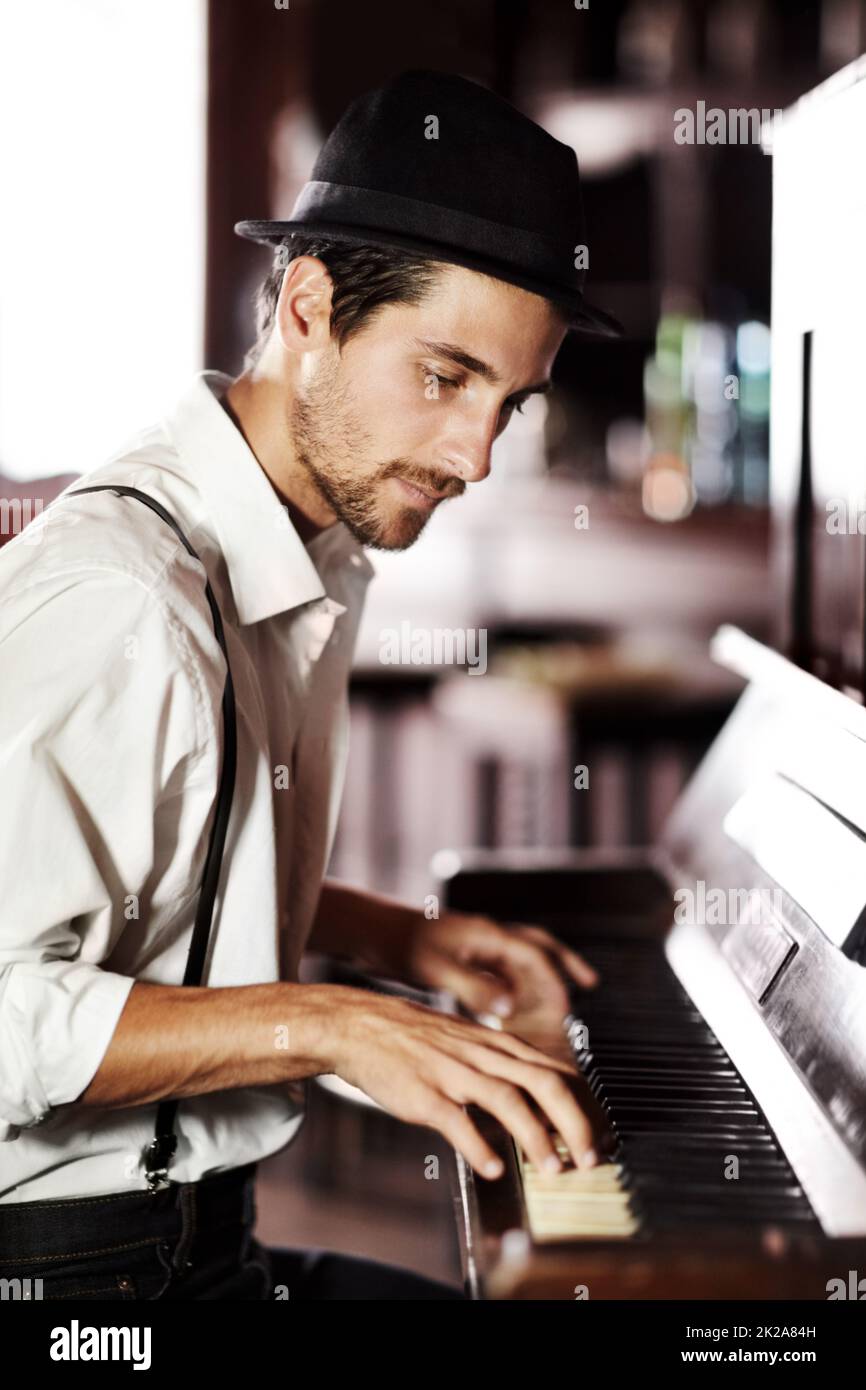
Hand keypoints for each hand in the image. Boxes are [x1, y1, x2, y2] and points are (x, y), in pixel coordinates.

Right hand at [325, 985, 600, 1178]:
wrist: (360, 1025)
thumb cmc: (415, 1038)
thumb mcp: (468, 1041)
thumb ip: (503, 1065)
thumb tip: (542, 1093)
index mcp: (496, 1044)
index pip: (555, 1071)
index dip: (584, 1106)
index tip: (600, 1137)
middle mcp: (482, 1055)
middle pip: (544, 1083)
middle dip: (574, 1124)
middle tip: (589, 1160)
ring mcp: (453, 1073)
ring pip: (507, 1099)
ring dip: (536, 1138)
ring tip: (551, 1170)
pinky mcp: (424, 1094)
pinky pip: (457, 1121)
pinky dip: (479, 1146)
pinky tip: (494, 1168)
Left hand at [397, 911, 599, 1019]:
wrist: (367, 932)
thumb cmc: (398, 944)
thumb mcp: (436, 969)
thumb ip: (474, 987)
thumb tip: (509, 1006)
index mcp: (486, 934)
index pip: (534, 953)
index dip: (556, 977)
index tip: (570, 1001)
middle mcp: (486, 937)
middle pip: (536, 946)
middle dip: (563, 962)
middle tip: (589, 982)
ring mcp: (474, 946)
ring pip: (519, 960)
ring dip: (540, 977)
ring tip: (557, 1002)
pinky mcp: (462, 958)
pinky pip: (499, 971)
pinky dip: (514, 987)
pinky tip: (512, 1009)